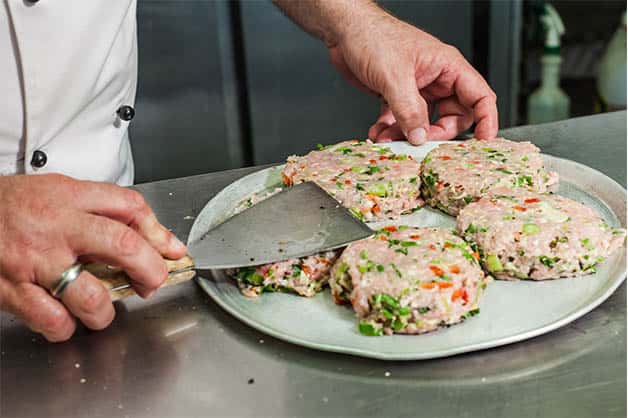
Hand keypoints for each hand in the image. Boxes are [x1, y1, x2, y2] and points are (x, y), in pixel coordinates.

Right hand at [0, 174, 186, 341]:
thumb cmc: (11, 205)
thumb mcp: (59, 191)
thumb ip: (104, 208)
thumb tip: (155, 236)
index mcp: (69, 197)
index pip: (129, 206)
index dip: (159, 232)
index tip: (171, 251)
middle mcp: (56, 226)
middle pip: (122, 245)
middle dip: (149, 270)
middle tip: (152, 283)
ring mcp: (34, 260)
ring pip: (89, 293)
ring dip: (105, 310)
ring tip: (101, 310)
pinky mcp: (11, 288)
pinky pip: (51, 318)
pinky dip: (65, 327)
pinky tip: (65, 319)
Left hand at [328, 12, 497, 143]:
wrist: (344, 31)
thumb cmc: (373, 37)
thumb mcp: (394, 77)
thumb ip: (410, 110)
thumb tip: (421, 136)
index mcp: (447, 67)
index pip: (480, 97)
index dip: (487, 120)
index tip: (484, 142)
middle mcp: (436, 78)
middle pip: (452, 117)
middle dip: (435, 134)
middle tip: (418, 142)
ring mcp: (417, 88)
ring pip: (423, 122)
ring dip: (406, 135)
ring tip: (388, 139)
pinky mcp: (397, 96)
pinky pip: (402, 120)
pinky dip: (391, 130)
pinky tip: (378, 132)